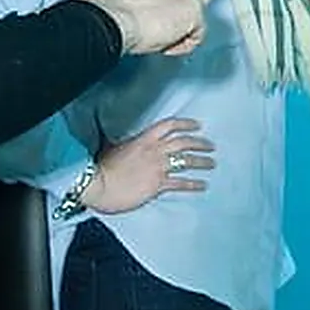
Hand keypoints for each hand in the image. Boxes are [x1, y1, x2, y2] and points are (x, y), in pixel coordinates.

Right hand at [72, 0, 223, 55]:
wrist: (112, 20)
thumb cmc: (106, 6)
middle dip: (190, 10)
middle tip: (167, 26)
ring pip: (200, 15)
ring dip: (185, 28)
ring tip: (161, 35)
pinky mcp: (195, 11)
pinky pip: (197, 35)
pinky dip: (182, 44)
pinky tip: (165, 43)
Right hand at [81, 117, 215, 213]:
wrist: (97, 184)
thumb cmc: (101, 167)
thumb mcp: (111, 146)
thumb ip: (120, 141)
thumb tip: (115, 135)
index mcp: (144, 139)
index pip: (170, 126)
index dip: (186, 124)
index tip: (197, 125)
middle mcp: (155, 150)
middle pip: (184, 143)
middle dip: (200, 143)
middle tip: (211, 146)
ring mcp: (158, 167)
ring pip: (186, 161)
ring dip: (202, 162)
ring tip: (212, 163)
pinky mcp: (158, 185)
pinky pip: (180, 183)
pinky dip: (194, 184)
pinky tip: (203, 185)